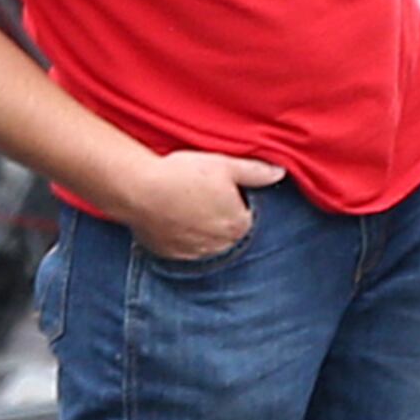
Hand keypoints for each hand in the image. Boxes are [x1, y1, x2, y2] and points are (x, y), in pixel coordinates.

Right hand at [126, 149, 283, 260]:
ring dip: (201, 230)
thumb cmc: (183, 174)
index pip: (247, 217)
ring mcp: (193, 252)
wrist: (138, 189)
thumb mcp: (224, 165)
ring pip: (206, 243)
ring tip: (185, 207)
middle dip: (220, 218)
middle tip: (202, 197)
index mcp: (239, 224)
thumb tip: (280, 173)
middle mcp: (220, 245)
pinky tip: (171, 219)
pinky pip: (182, 249)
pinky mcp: (169, 254)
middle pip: (228, 233)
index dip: (237, 202)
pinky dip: (180, 237)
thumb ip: (256, 171)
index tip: (221, 189)